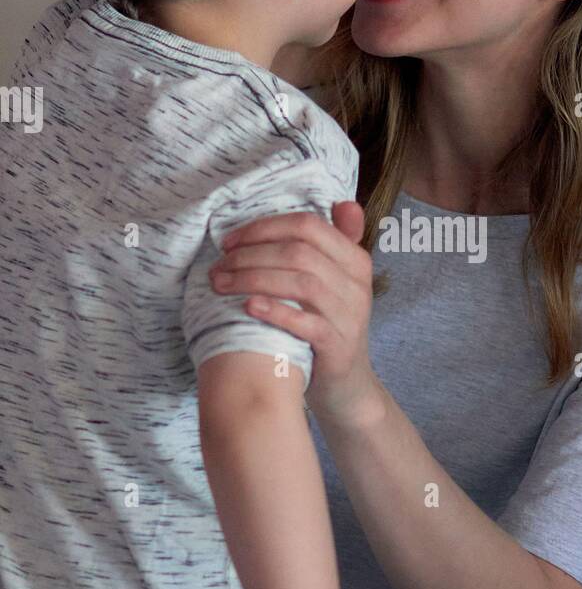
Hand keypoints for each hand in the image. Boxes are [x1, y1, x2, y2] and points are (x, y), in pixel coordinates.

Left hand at [210, 202, 382, 427]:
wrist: (346, 386)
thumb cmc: (328, 326)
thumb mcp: (335, 282)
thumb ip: (333, 243)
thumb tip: (343, 202)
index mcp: (355, 259)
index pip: (309, 225)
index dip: (264, 227)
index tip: (230, 241)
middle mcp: (357, 283)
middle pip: (300, 251)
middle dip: (251, 254)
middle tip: (219, 265)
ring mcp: (350, 315)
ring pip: (301, 282)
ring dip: (253, 278)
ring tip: (221, 284)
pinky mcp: (338, 346)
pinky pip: (306, 322)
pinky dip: (274, 311)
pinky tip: (247, 307)